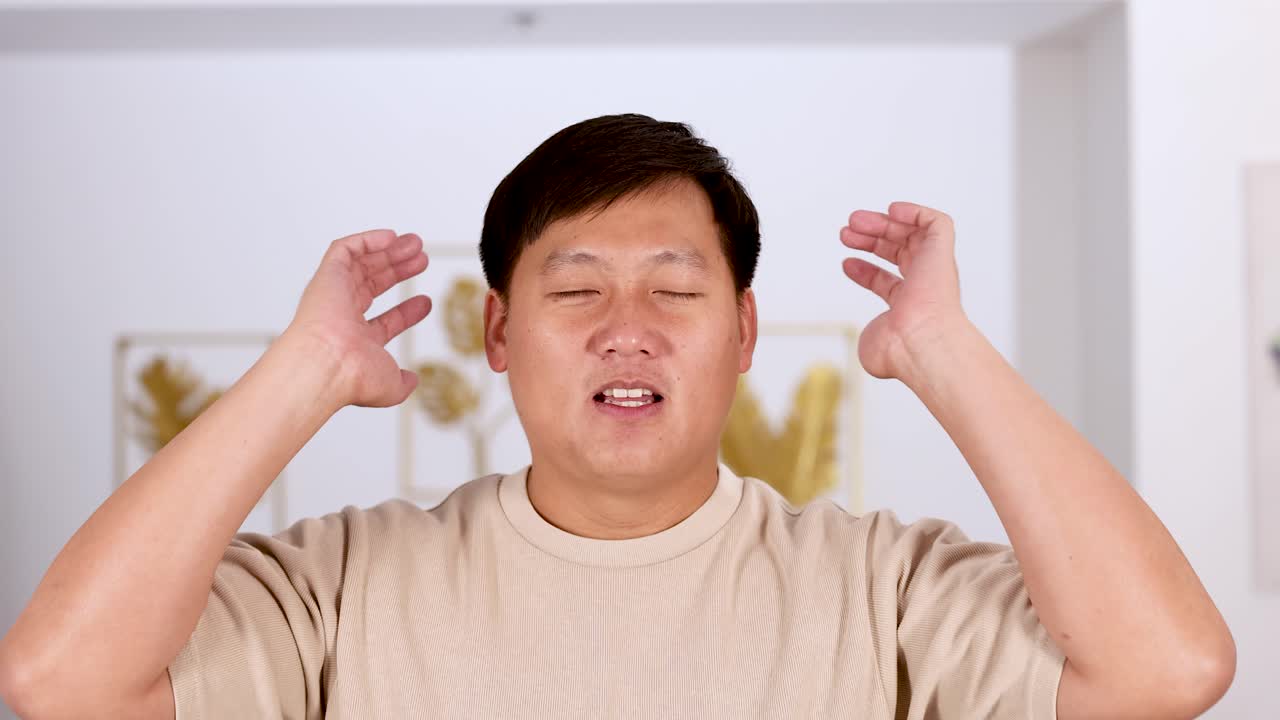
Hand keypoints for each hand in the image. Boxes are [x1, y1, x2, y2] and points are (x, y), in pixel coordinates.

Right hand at [284, 229, 430, 408]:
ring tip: (416, 243)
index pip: (384, 322)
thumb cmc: (354, 377)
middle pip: (373, 286)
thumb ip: (403, 382)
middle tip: (422, 260)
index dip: (407, 312)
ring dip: (389, 252)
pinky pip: (344, 249)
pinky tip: (391, 237)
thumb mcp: (390, 385)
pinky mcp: (327, 275)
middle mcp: (342, 317)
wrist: (327, 364)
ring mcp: (334, 295)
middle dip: (399, 271)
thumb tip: (412, 380)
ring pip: (362, 265)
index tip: (427, 301)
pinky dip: (367, 240)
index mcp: (355, 341)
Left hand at [840, 201, 970, 382]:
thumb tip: (874, 338)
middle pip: (899, 253)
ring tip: (855, 220)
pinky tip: (892, 210)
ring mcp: (934, 269)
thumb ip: (871, 335)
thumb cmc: (898, 349)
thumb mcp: (871, 341)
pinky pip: (938, 222)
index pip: (888, 282)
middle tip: (846, 232)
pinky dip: (916, 212)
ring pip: (913, 233)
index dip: (865, 270)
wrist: (918, 341)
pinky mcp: (942, 252)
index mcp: (909, 307)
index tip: (845, 262)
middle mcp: (924, 286)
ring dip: (883, 222)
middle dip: (871, 239)